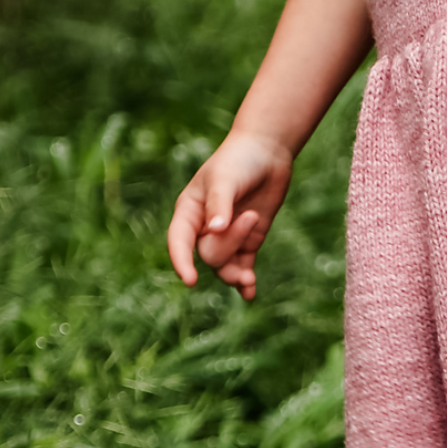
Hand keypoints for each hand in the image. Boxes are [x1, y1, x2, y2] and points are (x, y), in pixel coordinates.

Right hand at [167, 128, 293, 301]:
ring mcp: (227, 237)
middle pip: (209, 255)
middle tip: (251, 217)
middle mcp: (204, 228)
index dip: (181, 261)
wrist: (267, 152)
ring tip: (250, 279)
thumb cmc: (239, 160)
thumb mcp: (225, 178)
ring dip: (237, 274)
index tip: (190, 280)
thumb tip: (215, 230)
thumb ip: (219, 204)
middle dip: (230, 244)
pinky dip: (245, 283)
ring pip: (225, 267)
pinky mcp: (247, 242)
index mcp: (189, 211)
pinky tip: (249, 295)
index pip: (179, 241)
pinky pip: (242, 268)